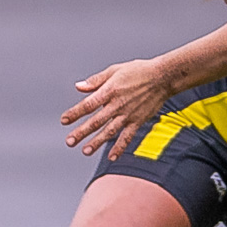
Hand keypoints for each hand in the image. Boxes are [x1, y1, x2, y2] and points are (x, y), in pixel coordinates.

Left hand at [60, 58, 174, 158]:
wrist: (162, 77)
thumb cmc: (138, 71)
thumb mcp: (114, 70)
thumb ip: (95, 81)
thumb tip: (78, 87)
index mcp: (109, 91)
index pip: (88, 104)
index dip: (75, 113)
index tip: (64, 120)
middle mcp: (117, 105)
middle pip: (96, 121)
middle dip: (81, 132)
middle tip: (70, 142)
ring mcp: (128, 114)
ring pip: (110, 131)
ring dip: (97, 142)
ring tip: (86, 151)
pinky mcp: (138, 121)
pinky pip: (128, 136)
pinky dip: (120, 147)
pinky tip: (112, 156)